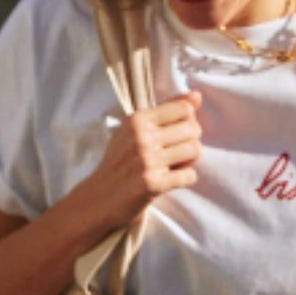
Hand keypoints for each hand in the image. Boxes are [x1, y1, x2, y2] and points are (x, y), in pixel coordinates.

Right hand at [84, 91, 202, 228]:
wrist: (98, 198)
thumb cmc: (120, 162)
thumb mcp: (135, 130)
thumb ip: (167, 110)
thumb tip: (197, 95)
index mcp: (138, 119)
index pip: (184, 108)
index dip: (187, 121)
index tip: (175, 133)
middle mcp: (142, 137)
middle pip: (193, 129)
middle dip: (190, 141)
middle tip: (175, 153)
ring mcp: (147, 160)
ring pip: (194, 150)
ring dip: (189, 160)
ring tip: (173, 165)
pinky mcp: (153, 184)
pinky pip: (189, 175)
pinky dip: (185, 179)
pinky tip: (171, 180)